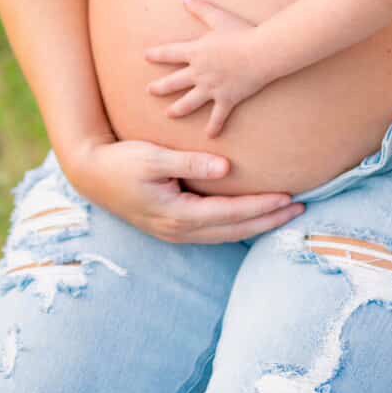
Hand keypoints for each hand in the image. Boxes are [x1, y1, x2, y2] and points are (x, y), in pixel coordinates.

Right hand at [64, 136, 302, 243]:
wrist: (91, 175)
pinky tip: (252, 218)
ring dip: (256, 225)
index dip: (261, 207)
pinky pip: (214, 232)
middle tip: (300, 209)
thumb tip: (225, 168)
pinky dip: (238, 226)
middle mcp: (179, 230)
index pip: (230, 213)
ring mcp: (175, 233)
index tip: (288, 197)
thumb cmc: (122, 162)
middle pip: (234, 230)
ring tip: (285, 214)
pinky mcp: (173, 227)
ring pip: (226, 235)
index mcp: (177, 214)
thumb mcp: (152, 157)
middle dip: (268, 221)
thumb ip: (189, 162)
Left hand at [145, 0, 265, 136]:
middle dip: (159, 87)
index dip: (156, 54)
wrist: (261, 53)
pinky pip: (217, 116)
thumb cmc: (241, 33)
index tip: (146, 56)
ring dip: (177, 109)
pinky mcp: (226, 99)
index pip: (169, 53)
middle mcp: (199, 72)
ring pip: (189, 102)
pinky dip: (214, 127)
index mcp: (196, 52)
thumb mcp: (219, 18)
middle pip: (173, 82)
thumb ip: (201, 9)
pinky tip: (209, 135)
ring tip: (169, 114)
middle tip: (149, 90)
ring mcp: (211, 88)